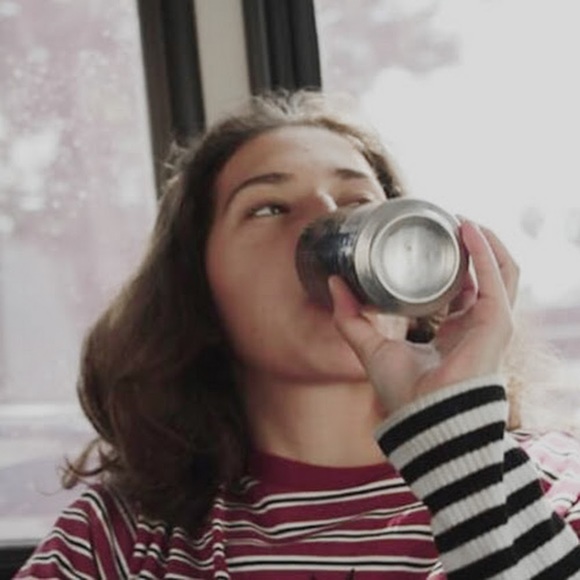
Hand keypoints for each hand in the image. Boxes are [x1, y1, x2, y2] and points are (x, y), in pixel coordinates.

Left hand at [329, 221, 517, 413]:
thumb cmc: (405, 394)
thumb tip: (334, 283)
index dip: (454, 263)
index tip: (436, 237)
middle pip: (486, 276)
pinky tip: (468, 228)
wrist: (422, 420)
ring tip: (461, 218)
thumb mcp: (370, 347)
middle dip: (472, 246)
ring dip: (484, 242)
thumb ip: (351, 318)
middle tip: (448, 221)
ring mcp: (492, 325)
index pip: (464, 290)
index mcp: (455, 333)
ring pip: (502, 272)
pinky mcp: (497, 324)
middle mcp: (478, 326)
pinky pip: (498, 278)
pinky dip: (485, 251)